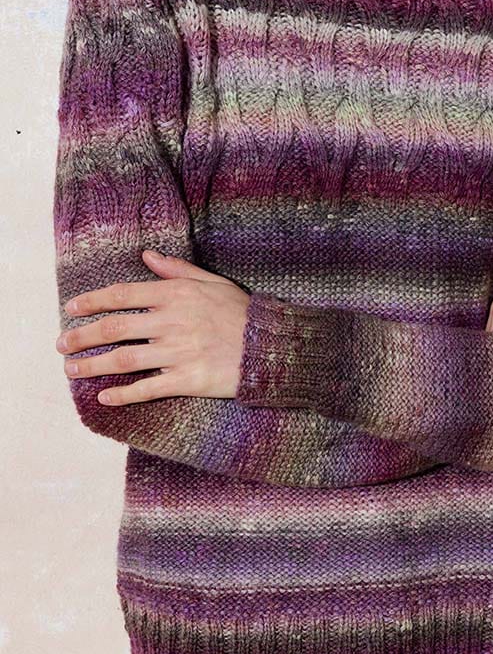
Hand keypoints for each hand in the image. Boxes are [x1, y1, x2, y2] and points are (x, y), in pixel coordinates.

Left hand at [55, 250, 271, 404]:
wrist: (271, 347)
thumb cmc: (241, 312)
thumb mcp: (211, 282)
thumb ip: (176, 270)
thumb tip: (147, 256)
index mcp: (176, 295)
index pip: (123, 295)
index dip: (93, 301)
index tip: (71, 308)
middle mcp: (172, 322)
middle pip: (114, 328)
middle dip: (82, 336)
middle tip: (61, 344)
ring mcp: (177, 353)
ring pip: (123, 359)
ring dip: (92, 365)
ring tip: (71, 370)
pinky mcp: (186, 380)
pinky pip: (147, 388)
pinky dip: (122, 394)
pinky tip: (104, 397)